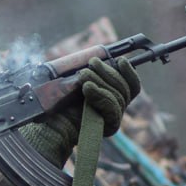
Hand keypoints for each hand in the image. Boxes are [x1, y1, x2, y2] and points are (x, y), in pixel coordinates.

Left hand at [22, 55, 141, 166]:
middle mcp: (118, 108)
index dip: (129, 72)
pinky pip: (112, 108)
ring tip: (83, 74)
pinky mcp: (110, 126)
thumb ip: (92, 72)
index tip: (121, 60)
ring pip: (118, 96)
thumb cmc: (62, 102)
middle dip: (108, 72)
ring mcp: (115, 118)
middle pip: (124, 88)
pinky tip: (87, 88)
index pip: (132, 86)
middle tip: (92, 63)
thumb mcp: (77, 82)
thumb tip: (100, 59)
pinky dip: (100, 94)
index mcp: (114, 96)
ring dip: (100, 81)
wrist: (53, 123)